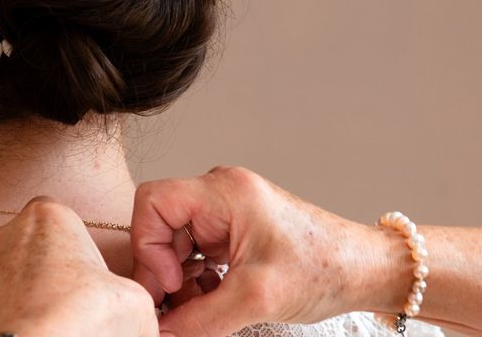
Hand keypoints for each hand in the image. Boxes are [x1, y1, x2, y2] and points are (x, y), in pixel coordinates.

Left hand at [0, 197, 158, 336]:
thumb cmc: (80, 317)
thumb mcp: (133, 299)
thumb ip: (131, 293)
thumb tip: (135, 313)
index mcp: (48, 216)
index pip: (64, 218)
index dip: (79, 246)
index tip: (89, 273)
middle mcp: (7, 234)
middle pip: (35, 244)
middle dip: (51, 268)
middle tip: (72, 298)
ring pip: (9, 274)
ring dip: (26, 291)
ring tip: (50, 319)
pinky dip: (4, 318)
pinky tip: (26, 332)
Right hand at [131, 166, 393, 335]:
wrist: (364, 269)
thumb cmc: (324, 269)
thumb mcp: (256, 298)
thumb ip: (198, 320)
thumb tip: (159, 333)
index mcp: (223, 191)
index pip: (153, 202)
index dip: (149, 245)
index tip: (169, 284)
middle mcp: (220, 193)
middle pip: (161, 224)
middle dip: (163, 269)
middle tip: (173, 307)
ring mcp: (226, 210)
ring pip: (176, 242)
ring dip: (180, 279)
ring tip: (200, 307)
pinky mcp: (233, 229)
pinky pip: (196, 250)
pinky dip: (196, 279)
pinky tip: (213, 300)